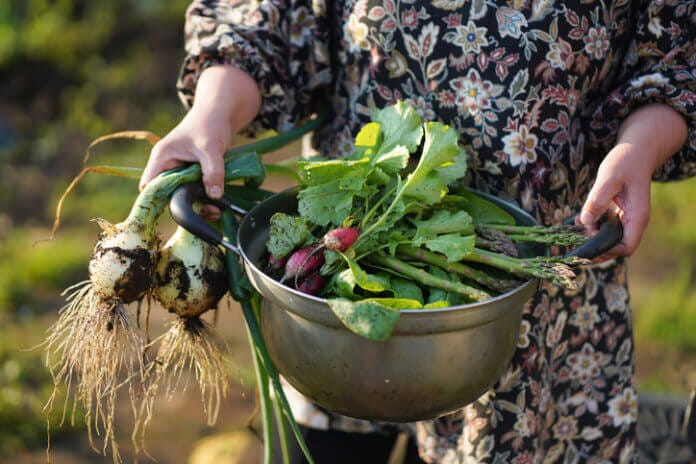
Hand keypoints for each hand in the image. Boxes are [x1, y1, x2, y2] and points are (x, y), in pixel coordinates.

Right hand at [139, 65, 260, 219]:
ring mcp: (180, 171)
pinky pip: (194, 191)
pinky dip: (204, 199)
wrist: (219, 114)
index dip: (157, 201)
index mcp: (162, 158)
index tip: (179, 211)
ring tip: (215, 210)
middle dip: (184, 206)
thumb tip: (214, 196)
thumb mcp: (211, 148)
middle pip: (167, 195)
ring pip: (182, 196)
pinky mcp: (192, 174)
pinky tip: (217, 205)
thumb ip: (213, 171)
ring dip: (197, 204)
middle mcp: (167, 167)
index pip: (149, 186)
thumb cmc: (209, 124)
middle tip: (207, 212)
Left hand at [579, 142, 651, 259]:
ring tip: (574, 227)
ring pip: (607, 236)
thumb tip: (585, 221)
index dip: (608, 252)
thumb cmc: (626, 161)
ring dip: (589, 235)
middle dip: (595, 245)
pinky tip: (577, 219)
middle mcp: (633, 221)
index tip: (588, 247)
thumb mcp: (609, 178)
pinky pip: (603, 225)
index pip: (627, 247)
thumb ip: (597, 200)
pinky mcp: (616, 212)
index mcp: (637, 216)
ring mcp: (625, 217)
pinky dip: (590, 225)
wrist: (636, 151)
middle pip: (615, 246)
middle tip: (574, 240)